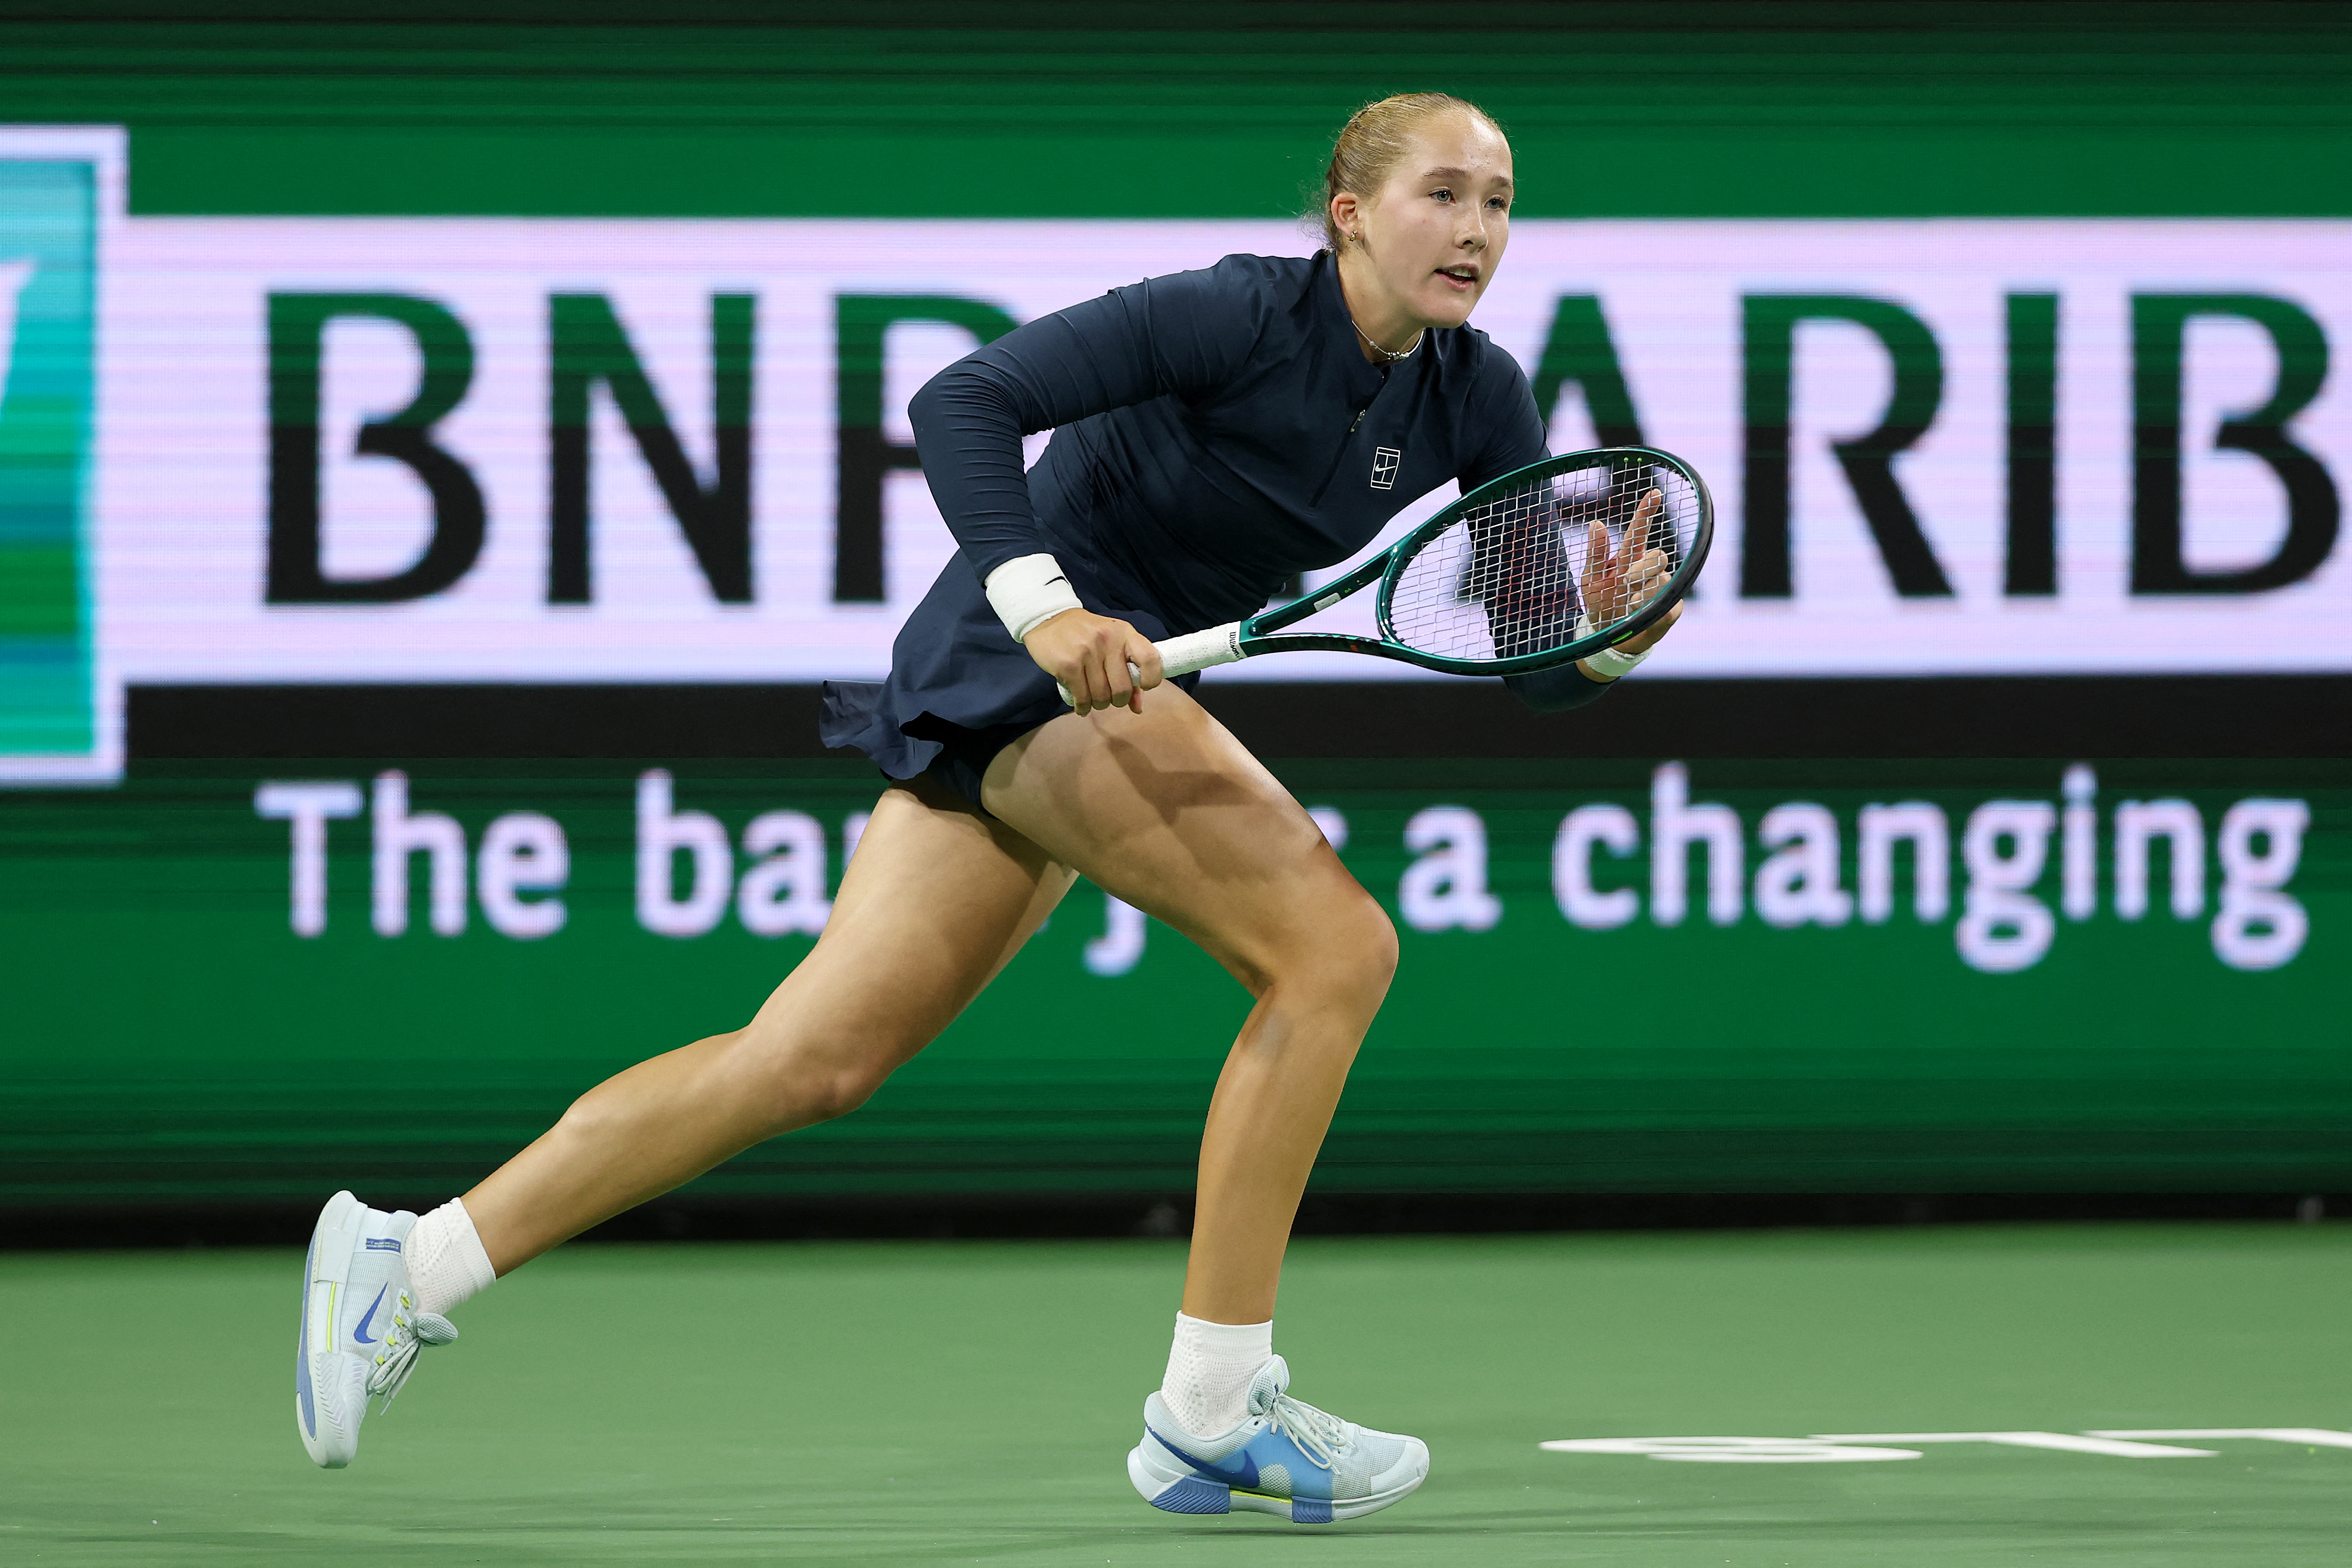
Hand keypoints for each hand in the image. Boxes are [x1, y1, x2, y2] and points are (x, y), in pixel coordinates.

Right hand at [1025, 608, 1164, 713]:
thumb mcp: (1112, 643)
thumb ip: (1128, 673)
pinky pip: (1082, 697)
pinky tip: (1081, 704)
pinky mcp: (1068, 665)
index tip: (1143, 685)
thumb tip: (1138, 708)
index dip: (1151, 679)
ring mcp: (1087, 652)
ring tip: (1093, 699)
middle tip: (1110, 698)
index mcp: (1125, 633)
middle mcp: (1108, 640)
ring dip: (1098, 704)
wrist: (1050, 619)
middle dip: (1118, 700)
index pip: (1150, 659)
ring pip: (1102, 696)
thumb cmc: (1086, 634)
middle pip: (1123, 688)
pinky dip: (1083, 706)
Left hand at [1577, 488, 1681, 677]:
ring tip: (1631, 603)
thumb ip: (1595, 554)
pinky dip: (1655, 609)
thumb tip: (1595, 523)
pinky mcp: (1671, 608)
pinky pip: (1670, 604)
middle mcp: (1648, 570)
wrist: (1607, 639)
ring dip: (1646, 590)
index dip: (1646, 512)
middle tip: (1626, 583)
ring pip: (1663, 578)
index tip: (1653, 493)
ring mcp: (1662, 588)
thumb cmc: (1599, 604)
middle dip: (1642, 568)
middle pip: (1657, 555)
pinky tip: (1642, 614)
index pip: (1639, 531)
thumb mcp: (1590, 580)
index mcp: (1628, 558)